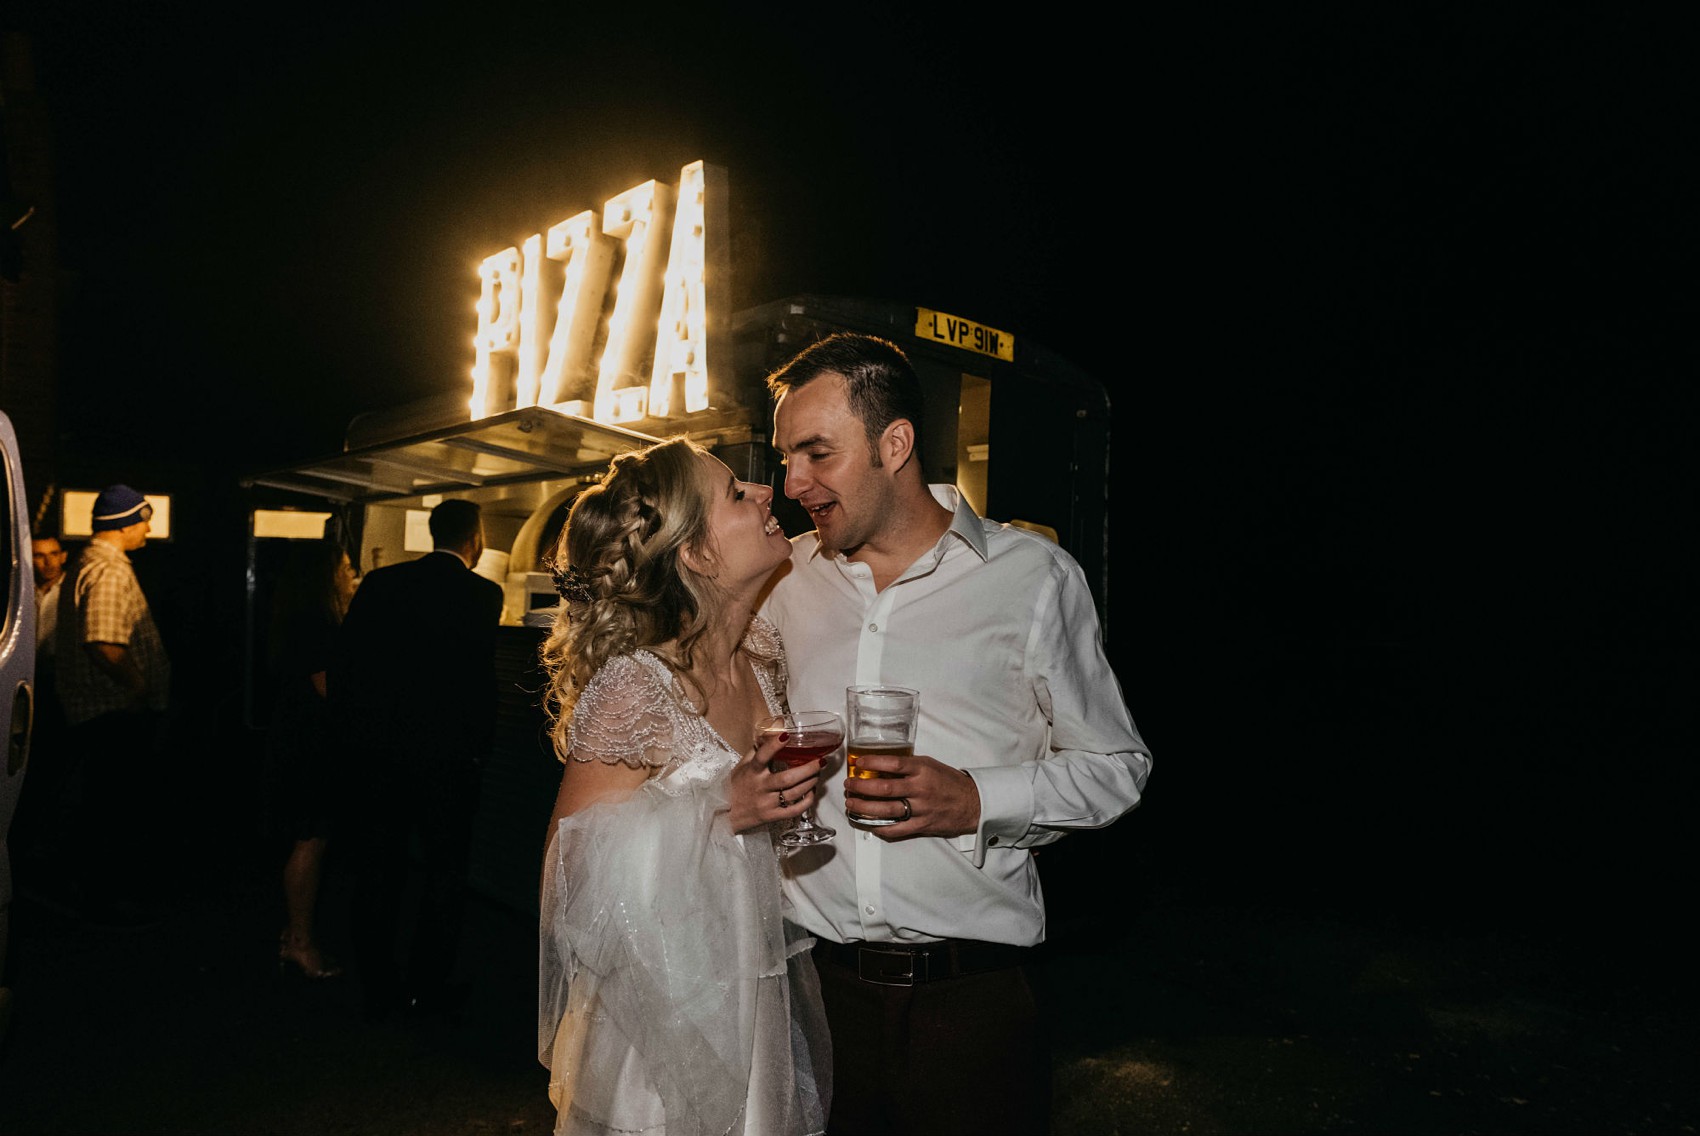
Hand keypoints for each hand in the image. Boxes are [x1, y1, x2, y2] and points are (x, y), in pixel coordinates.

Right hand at [728, 730, 821, 833]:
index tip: (786, 736)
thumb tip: (779, 722)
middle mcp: (759, 787)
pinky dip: (807, 801)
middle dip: (808, 769)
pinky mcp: (772, 816)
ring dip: (810, 782)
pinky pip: (794, 810)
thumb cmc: (736, 785)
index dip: (773, 746)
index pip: (761, 756)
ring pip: (793, 793)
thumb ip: (762, 743)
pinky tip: (812, 792)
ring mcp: (766, 803)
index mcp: (751, 771)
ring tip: (818, 773)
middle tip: (821, 761)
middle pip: (787, 779)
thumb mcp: (744, 763)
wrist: (724, 815)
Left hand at [843, 751, 980, 839]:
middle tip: (849, 785)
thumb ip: (908, 767)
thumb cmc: (949, 782)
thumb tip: (880, 767)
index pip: (893, 764)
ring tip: (851, 803)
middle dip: (861, 787)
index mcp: (923, 770)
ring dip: (864, 807)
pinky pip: (896, 830)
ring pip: (886, 810)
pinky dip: (879, 827)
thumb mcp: (930, 766)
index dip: (872, 763)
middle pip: (884, 789)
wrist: (973, 803)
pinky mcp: (922, 826)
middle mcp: (920, 789)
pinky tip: (867, 822)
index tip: (858, 763)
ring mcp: (921, 809)